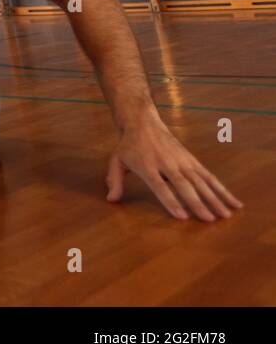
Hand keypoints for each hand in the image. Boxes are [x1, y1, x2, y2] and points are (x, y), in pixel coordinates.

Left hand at [106, 117, 241, 220]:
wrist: (144, 123)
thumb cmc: (129, 146)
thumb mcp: (116, 161)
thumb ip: (114, 180)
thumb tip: (111, 200)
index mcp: (147, 165)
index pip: (160, 186)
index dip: (170, 201)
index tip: (181, 216)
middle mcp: (167, 163)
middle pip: (184, 185)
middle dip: (197, 203)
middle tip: (209, 220)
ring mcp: (182, 161)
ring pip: (201, 181)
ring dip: (214, 198)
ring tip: (226, 215)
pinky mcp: (192, 160)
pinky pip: (209, 176)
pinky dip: (222, 189)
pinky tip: (233, 201)